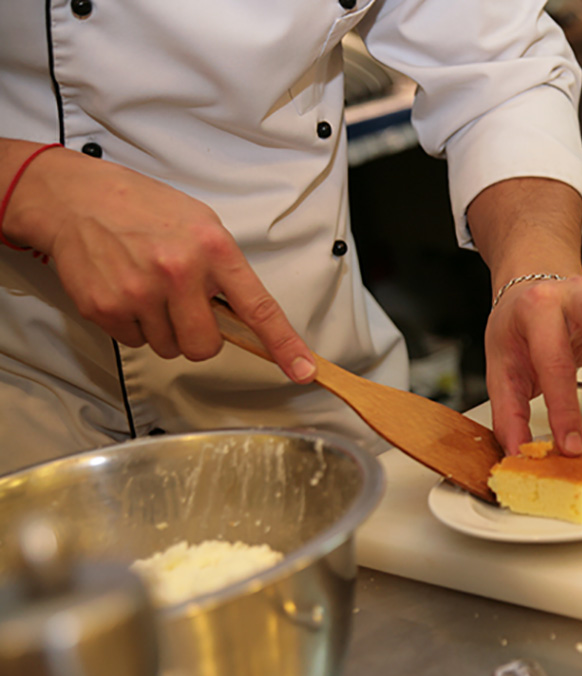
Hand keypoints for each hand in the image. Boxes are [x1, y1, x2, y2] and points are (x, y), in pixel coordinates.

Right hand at [2, 142, 315, 381]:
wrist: (76, 198)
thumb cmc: (144, 209)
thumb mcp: (201, 225)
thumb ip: (225, 270)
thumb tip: (245, 318)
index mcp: (213, 249)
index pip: (258, 307)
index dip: (284, 344)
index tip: (303, 369)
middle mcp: (179, 272)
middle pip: (204, 346)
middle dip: (197, 336)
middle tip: (182, 306)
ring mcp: (139, 292)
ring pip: (168, 348)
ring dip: (163, 329)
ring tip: (148, 288)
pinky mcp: (105, 307)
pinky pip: (134, 342)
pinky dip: (133, 325)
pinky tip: (125, 289)